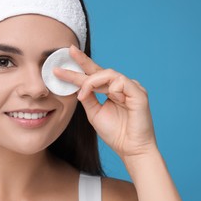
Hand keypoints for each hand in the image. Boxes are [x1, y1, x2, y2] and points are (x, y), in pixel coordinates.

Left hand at [54, 45, 157, 160]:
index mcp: (110, 91)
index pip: (93, 76)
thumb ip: (87, 97)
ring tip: (83, 93)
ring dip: (92, 82)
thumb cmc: (115, 133)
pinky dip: (111, 89)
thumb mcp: (94, 113)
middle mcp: (120, 86)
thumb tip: (77, 85)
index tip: (61, 65)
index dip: (78, 68)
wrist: (130, 149)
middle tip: (69, 51)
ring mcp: (130, 87)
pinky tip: (113, 98)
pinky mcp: (139, 92)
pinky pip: (120, 81)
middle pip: (98, 70)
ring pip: (108, 73)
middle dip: (82, 61)